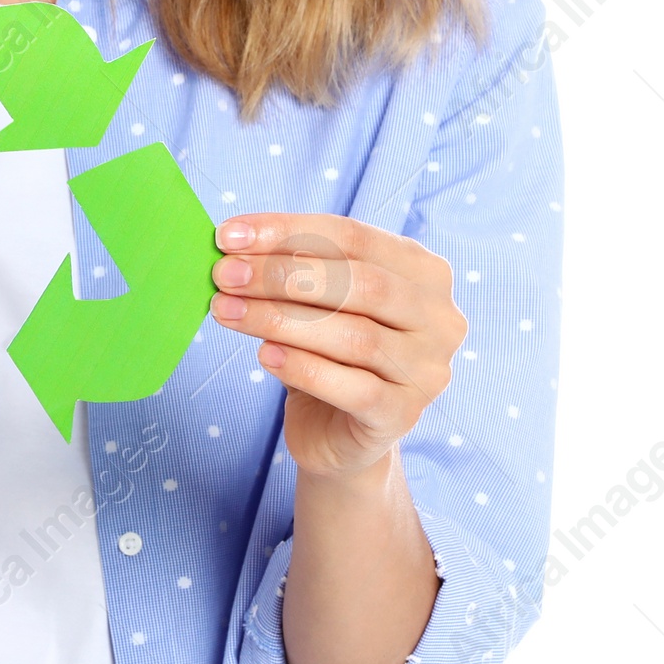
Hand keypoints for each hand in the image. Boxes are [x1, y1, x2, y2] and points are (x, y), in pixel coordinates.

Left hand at [209, 214, 465, 479]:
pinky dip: (303, 368)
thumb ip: (291, 268)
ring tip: (227, 312)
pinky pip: (353, 388)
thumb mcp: (316, 300)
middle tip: (225, 275)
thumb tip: (234, 244)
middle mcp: (439, 317)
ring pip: (355, 335)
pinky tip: (264, 356)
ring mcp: (428, 370)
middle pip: (360, 282)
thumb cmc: (328, 351)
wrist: (339, 433)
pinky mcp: (404, 416)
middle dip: (282, 274)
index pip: (353, 236)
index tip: (228, 236)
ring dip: (280, 319)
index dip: (287, 231)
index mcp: (423, 271)